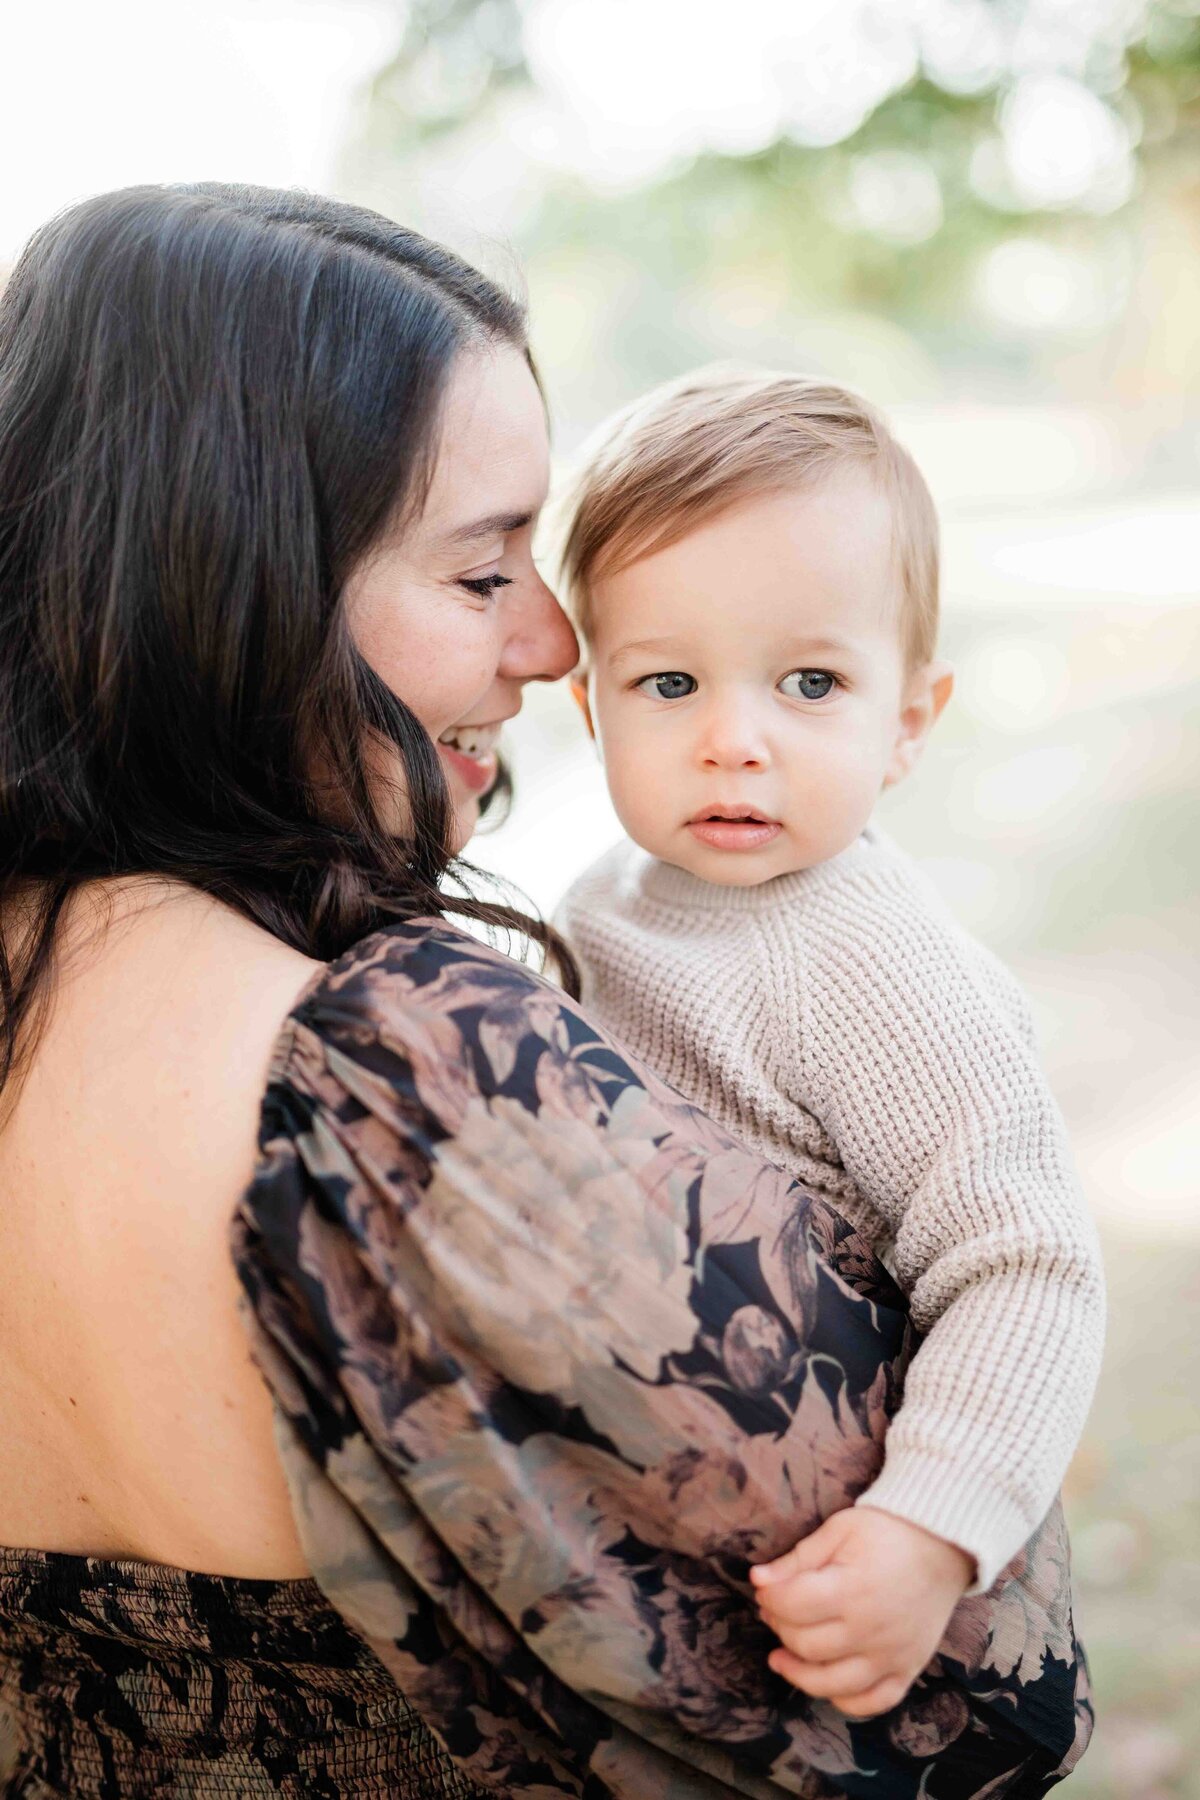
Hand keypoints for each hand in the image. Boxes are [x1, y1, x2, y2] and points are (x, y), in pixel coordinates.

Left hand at [750, 1506, 974, 1717]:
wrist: (944, 1544)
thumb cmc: (888, 1530)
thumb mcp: (840, 1530)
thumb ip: (798, 1558)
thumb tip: (758, 1580)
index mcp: (853, 1589)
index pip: (792, 1605)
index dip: (769, 1596)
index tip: (763, 1586)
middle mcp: (872, 1630)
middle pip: (806, 1645)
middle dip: (779, 1626)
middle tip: (774, 1610)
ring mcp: (892, 1656)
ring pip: (831, 1684)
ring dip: (797, 1673)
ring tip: (780, 1657)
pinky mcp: (908, 1670)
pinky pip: (872, 1703)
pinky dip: (844, 1700)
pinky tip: (825, 1681)